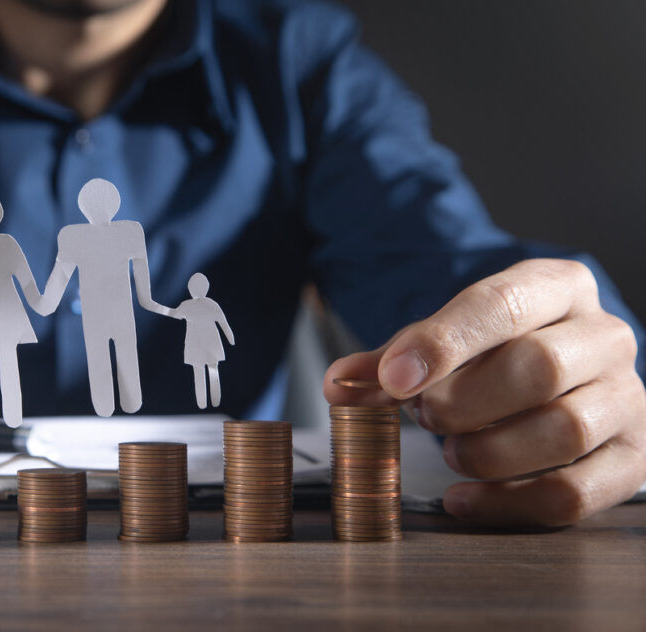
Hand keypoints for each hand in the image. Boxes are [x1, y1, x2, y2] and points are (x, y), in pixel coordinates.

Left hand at [324, 259, 645, 526]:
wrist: (563, 375)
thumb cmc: (495, 353)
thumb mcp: (443, 341)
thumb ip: (391, 361)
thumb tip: (339, 384)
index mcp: (558, 287)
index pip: (502, 304)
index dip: (442, 343)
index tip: (393, 378)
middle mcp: (605, 337)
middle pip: (538, 367)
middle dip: (464, 401)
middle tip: (425, 416)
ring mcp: (626, 399)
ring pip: (564, 429)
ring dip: (488, 450)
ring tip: (451, 452)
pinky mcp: (632, 459)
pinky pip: (575, 493)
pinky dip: (508, 502)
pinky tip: (464, 497)